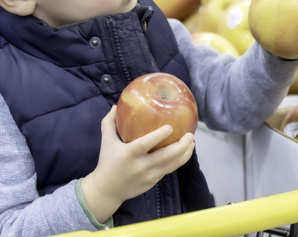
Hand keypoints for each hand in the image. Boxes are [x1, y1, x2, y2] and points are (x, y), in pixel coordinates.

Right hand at [81, 106, 194, 223]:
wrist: (107, 191)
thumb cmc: (107, 162)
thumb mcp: (106, 141)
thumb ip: (109, 123)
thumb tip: (115, 106)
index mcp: (129, 154)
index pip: (145, 144)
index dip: (158, 136)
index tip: (170, 127)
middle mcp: (141, 166)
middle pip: (165, 156)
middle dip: (181, 146)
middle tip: (190, 135)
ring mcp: (149, 175)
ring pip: (172, 165)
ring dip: (185, 154)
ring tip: (192, 142)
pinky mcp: (153, 182)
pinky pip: (169, 170)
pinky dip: (179, 160)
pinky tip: (185, 151)